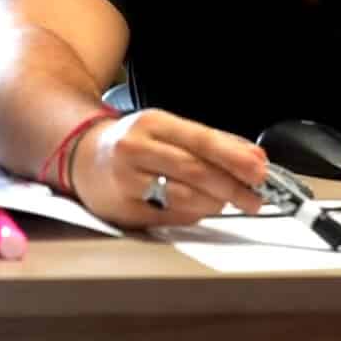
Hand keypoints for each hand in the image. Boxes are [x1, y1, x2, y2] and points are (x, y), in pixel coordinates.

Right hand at [71, 109, 266, 227]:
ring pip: (183, 197)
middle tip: (256, 196)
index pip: (201, 140)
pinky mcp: (123, 211)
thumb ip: (214, 142)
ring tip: (231, 201)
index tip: (260, 170)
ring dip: (215, 203)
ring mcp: (126, 182)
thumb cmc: (134, 143)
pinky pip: (169, 217)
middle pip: (194, 171)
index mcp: (152, 123)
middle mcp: (136, 150)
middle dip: (232, 186)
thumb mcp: (169, 129)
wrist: (81, 157)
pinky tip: (203, 208)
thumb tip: (255, 157)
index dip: (234, 157)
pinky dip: (194, 214)